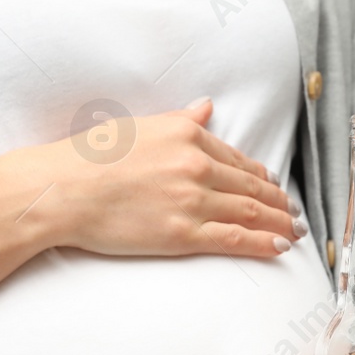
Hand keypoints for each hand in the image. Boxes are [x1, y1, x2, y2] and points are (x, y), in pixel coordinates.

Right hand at [38, 97, 303, 258]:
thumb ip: (180, 119)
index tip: (274, 186)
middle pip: (251, 186)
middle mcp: (196, 164)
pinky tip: (278, 246)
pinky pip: (233, 239)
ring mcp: (191, 200)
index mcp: (187, 134)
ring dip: (278, 222)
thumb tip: (207, 107)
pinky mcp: (182, 234)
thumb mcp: (140, 126)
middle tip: (293, 212)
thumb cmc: (89, 158)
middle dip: (278, 201)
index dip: (261, 176)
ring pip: (250, 212)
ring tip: (292, 231)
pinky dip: (262, 243)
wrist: (61, 190)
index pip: (236, 159)